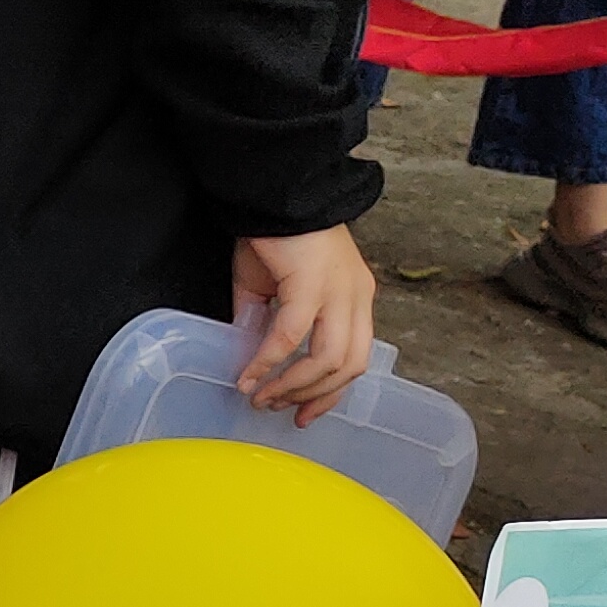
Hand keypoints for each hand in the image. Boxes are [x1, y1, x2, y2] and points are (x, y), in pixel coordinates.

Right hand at [234, 226, 377, 423]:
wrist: (273, 193)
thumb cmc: (274, 233)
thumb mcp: (275, 288)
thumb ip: (268, 323)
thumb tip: (251, 357)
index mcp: (355, 296)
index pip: (357, 357)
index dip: (332, 393)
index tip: (304, 413)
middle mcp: (357, 296)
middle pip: (351, 365)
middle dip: (314, 397)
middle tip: (280, 410)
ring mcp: (340, 290)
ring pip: (330, 359)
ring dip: (293, 386)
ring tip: (262, 396)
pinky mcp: (314, 283)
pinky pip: (292, 335)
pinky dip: (269, 361)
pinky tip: (248, 375)